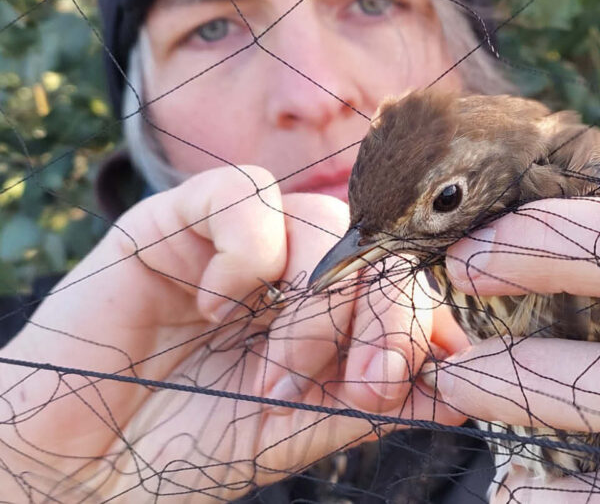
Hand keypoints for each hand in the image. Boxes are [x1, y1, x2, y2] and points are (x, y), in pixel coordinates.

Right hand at [0, 166, 465, 500]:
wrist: (73, 468)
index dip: (423, 317)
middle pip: (378, 244)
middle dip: (386, 316)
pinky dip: (249, 254)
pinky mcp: (174, 220)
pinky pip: (243, 194)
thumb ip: (370, 404)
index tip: (423, 373)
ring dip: (319, 303)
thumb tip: (462, 387)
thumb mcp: (294, 434)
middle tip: (364, 385)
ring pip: (324, 220)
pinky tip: (218, 308)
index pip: (402, 280)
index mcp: (324, 311)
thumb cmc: (180, 452)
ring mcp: (236, 240)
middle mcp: (289, 267)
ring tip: (277, 373)